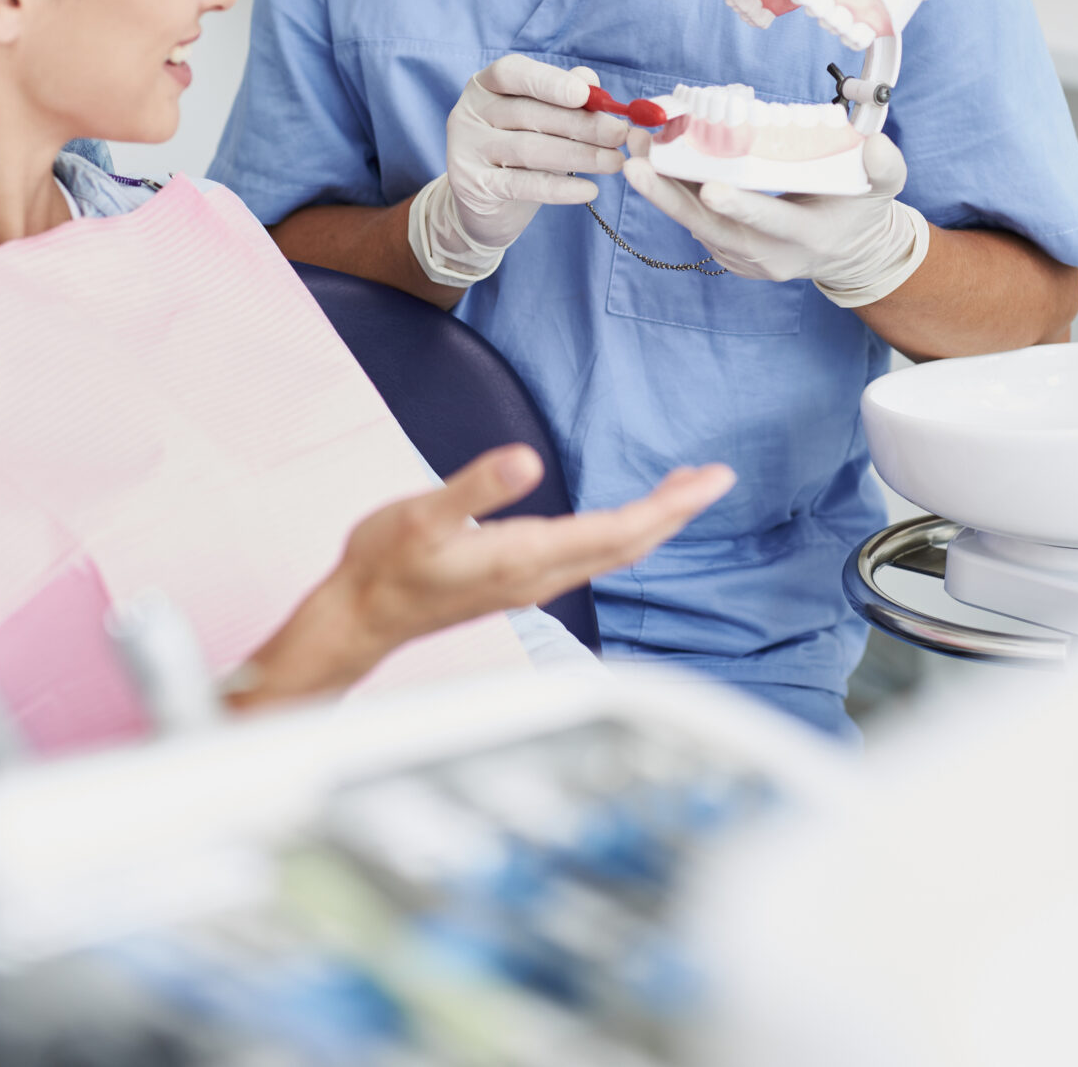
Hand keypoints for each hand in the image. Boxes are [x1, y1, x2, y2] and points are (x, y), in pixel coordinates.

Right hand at [235, 446, 731, 706]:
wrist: (361, 617)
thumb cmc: (385, 565)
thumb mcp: (422, 515)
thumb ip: (476, 488)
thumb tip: (525, 459)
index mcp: (528, 556)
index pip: (621, 530)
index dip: (671, 505)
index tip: (713, 479)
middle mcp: (540, 575)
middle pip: (629, 545)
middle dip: (676, 511)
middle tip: (716, 477)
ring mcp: (532, 583)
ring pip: (612, 553)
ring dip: (653, 522)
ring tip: (681, 489)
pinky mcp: (519, 581)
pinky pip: (590, 557)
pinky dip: (621, 532)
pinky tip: (621, 517)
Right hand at [409, 55, 629, 286]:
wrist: (482, 205)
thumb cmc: (518, 151)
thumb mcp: (538, 119)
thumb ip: (562, 96)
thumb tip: (590, 79)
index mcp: (485, 86)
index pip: (512, 73)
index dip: (549, 81)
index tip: (585, 95)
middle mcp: (469, 113)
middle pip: (529, 113)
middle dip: (581, 124)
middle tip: (620, 134)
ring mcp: (466, 149)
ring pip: (530, 149)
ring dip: (580, 155)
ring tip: (615, 162)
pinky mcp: (473, 186)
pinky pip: (524, 184)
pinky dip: (560, 188)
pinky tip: (590, 190)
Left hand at [622, 130, 933, 308]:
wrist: (846, 252)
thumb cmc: (860, 211)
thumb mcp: (883, 190)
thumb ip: (885, 168)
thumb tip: (875, 146)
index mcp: (805, 238)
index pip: (770, 222)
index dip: (741, 206)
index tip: (710, 188)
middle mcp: (767, 255)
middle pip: (711, 227)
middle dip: (670, 197)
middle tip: (636, 164)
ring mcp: (742, 258)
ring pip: (694, 222)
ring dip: (661, 187)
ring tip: (633, 148)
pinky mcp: (726, 252)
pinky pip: (694, 221)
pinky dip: (672, 191)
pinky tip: (652, 159)